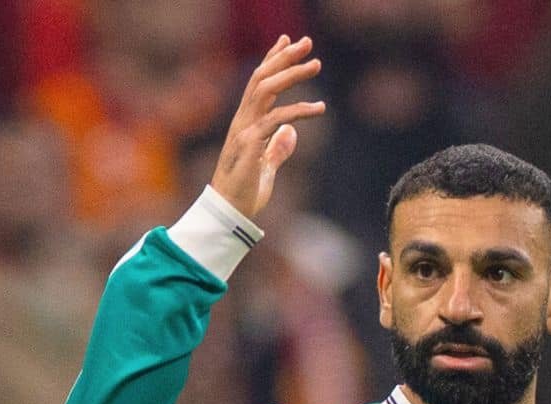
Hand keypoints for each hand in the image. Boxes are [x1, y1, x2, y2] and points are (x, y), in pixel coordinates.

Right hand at [211, 35, 324, 218]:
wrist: (231, 214)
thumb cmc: (246, 193)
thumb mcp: (266, 168)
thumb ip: (276, 149)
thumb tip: (290, 134)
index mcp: (246, 123)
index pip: (258, 83)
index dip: (272, 60)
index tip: (287, 42)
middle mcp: (242, 121)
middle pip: (262, 78)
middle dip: (284, 57)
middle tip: (308, 43)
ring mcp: (244, 130)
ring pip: (266, 90)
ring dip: (292, 74)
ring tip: (316, 65)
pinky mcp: (250, 144)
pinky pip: (276, 119)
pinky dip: (298, 111)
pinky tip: (319, 109)